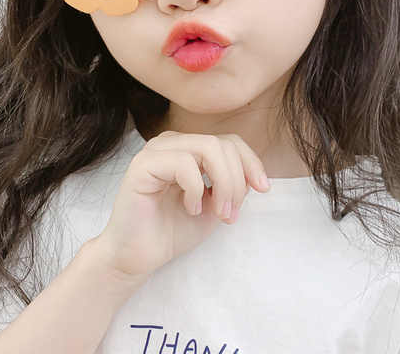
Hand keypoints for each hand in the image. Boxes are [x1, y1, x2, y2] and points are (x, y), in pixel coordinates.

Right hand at [95, 130, 270, 280]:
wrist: (137, 257)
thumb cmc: (172, 230)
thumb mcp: (214, 204)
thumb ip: (231, 184)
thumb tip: (254, 174)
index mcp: (188, 147)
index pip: (229, 141)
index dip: (251, 162)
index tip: (263, 189)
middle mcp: (172, 142)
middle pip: (222, 144)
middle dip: (237, 180)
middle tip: (230, 214)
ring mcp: (156, 150)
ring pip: (208, 148)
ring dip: (223, 183)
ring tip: (218, 212)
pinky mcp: (142, 164)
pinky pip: (184, 164)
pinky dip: (196, 189)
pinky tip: (191, 208)